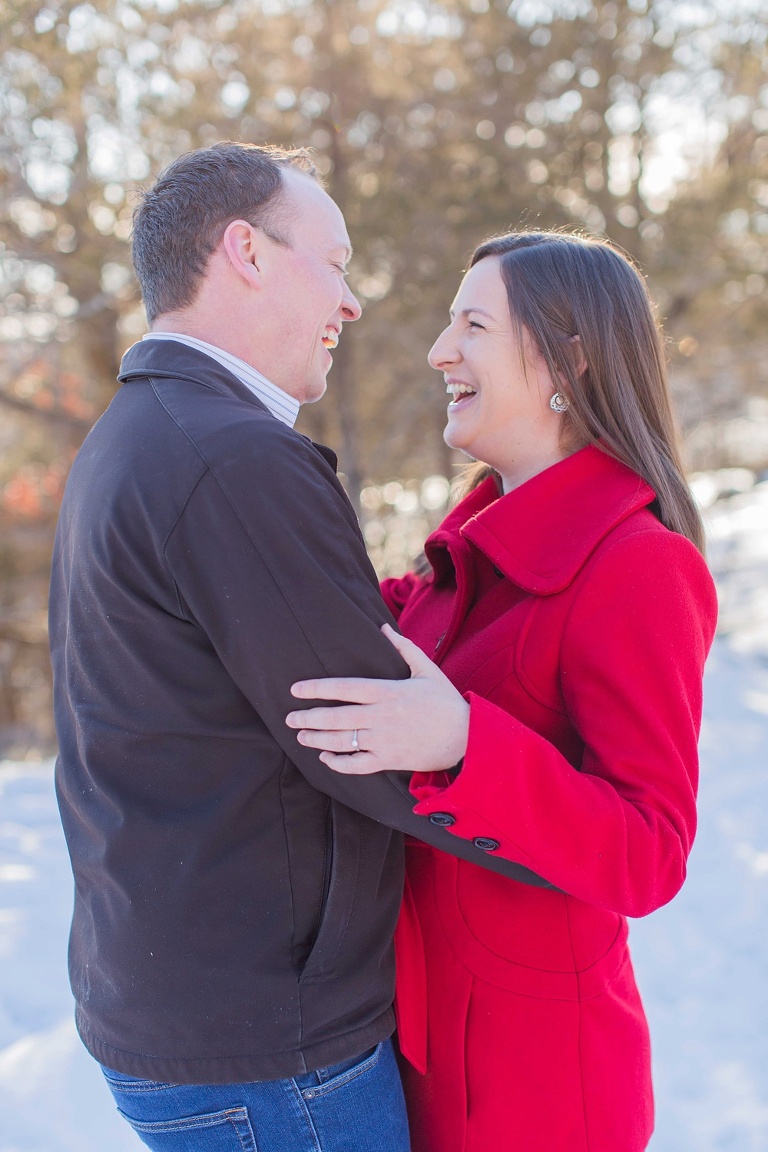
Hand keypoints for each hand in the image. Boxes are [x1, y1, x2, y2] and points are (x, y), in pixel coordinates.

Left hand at [286, 624, 469, 774]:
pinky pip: (357, 765)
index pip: (345, 688)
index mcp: (389, 692)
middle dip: (309, 718)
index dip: (317, 689)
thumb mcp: (427, 670)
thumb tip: (382, 627)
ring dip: (317, 740)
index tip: (296, 690)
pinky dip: (338, 763)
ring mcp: (384, 741)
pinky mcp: (390, 761)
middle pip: (336, 717)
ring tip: (300, 736)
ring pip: (342, 742)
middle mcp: (382, 717)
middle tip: (289, 718)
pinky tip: (325, 757)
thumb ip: (403, 648)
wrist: (467, 738)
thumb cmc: (446, 702)